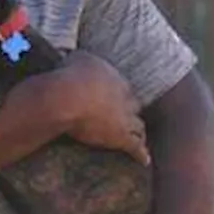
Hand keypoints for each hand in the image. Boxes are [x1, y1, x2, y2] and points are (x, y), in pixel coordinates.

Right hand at [49, 51, 149, 165]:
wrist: (68, 97)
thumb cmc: (68, 76)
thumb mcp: (75, 58)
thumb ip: (79, 58)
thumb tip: (72, 53)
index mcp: (115, 78)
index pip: (122, 87)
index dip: (119, 94)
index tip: (114, 97)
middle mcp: (125, 97)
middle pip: (134, 105)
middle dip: (132, 111)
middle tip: (128, 115)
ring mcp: (125, 118)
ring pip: (138, 127)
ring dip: (139, 132)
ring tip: (140, 137)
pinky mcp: (121, 138)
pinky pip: (136, 148)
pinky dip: (141, 154)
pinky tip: (145, 160)